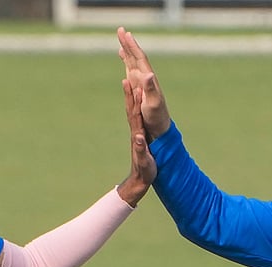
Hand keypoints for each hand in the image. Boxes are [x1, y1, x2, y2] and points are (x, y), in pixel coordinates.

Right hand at [117, 26, 171, 138]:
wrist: (160, 127)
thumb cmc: (157, 117)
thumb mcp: (154, 103)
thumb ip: (151, 89)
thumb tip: (148, 74)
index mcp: (148, 79)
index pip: (139, 58)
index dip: (132, 46)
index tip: (125, 34)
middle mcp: (145, 78)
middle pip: (135, 56)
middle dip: (128, 43)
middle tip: (120, 30)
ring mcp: (142, 82)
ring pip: (132, 62)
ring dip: (127, 50)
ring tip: (121, 40)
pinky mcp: (139, 88)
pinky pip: (130, 70)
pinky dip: (126, 62)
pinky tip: (124, 58)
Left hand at [117, 79, 155, 207]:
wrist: (138, 181)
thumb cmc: (144, 172)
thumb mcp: (145, 162)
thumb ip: (142, 150)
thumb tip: (139, 137)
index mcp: (138, 136)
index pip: (137, 117)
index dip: (136, 103)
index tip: (137, 89)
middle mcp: (135, 133)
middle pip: (131, 111)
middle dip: (129, 95)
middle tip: (126, 79)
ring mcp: (135, 134)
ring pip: (132, 113)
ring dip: (130, 99)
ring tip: (127, 84)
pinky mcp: (137, 137)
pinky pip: (135, 118)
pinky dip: (134, 108)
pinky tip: (135, 102)